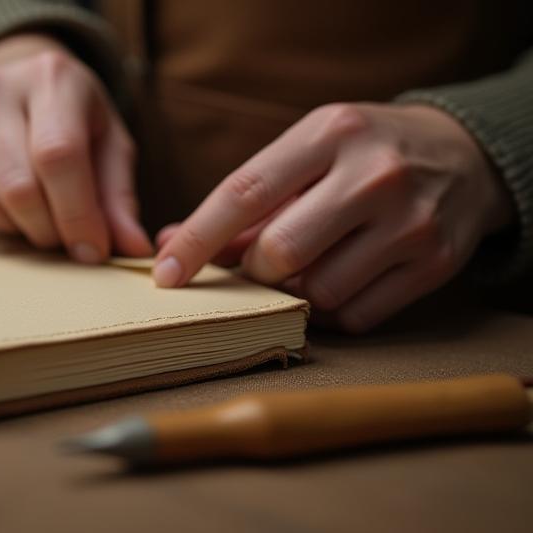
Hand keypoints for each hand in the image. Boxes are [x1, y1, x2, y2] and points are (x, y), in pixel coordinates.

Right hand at [0, 33, 152, 261]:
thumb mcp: (109, 145)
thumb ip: (119, 198)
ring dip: (22, 230)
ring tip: (45, 219)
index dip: (77, 214)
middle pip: (20, 187)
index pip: (58, 156)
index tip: (94, 250)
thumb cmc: (75, 119)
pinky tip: (15, 204)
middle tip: (68, 237)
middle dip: (50, 230)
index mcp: (52, 78)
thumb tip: (133, 249)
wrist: (21, 84)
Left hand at [154, 103, 514, 331]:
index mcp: (330, 133)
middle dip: (254, 270)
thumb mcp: (307, 151)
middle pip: (280, 253)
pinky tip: (339, 280)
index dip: (197, 239)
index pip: (244, 193)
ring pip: (316, 293)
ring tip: (307, 264)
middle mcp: (374, 175)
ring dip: (294, 292)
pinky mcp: (434, 265)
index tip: (165, 273)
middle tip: (258, 263)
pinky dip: (331, 311)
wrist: (464, 155)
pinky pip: (355, 316)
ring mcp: (410, 223)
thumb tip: (170, 246)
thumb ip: (245, 198)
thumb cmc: (363, 153)